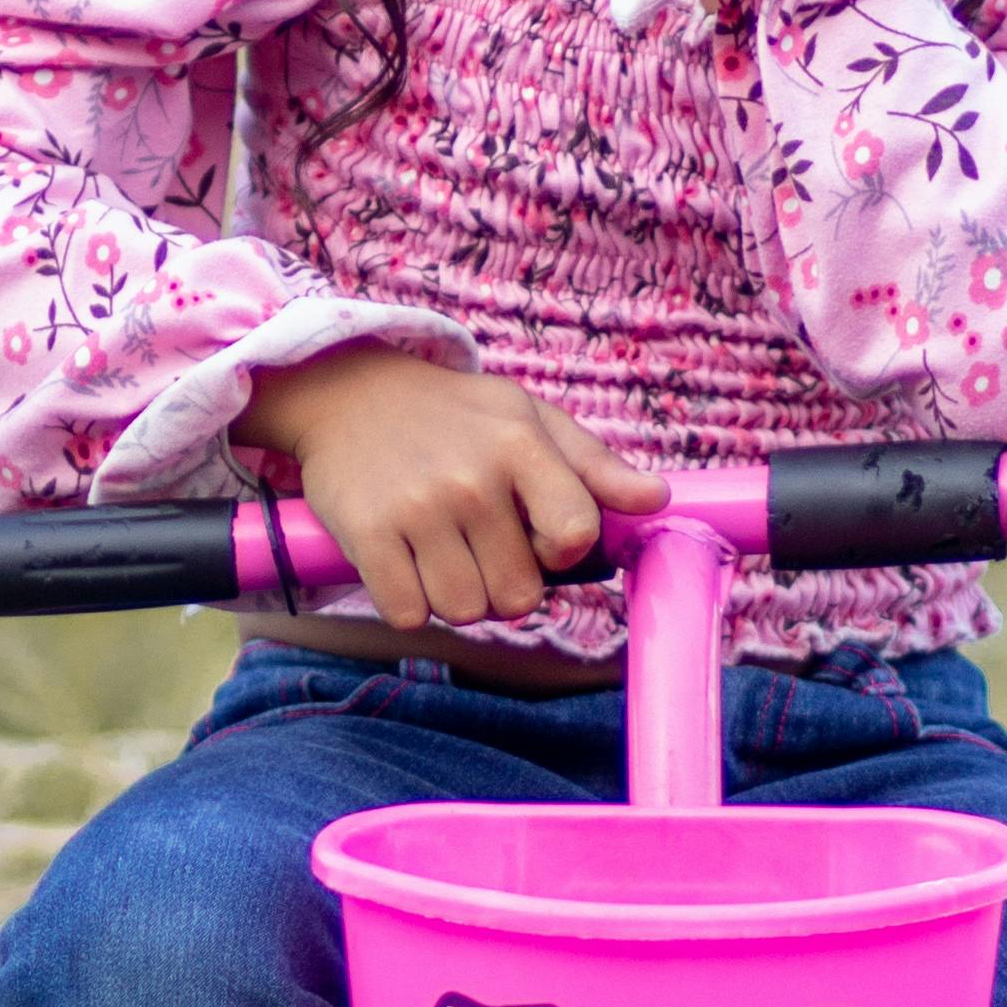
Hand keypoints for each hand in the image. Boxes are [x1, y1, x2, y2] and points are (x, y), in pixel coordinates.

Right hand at [235, 348, 665, 631]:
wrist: (349, 392)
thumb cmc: (456, 414)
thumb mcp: (530, 418)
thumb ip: (595, 466)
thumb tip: (657, 500)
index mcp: (521, 445)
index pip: (575, 536)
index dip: (560, 551)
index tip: (535, 533)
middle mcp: (471, 479)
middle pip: (518, 594)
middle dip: (505, 582)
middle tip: (480, 545)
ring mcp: (415, 509)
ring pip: (465, 611)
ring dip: (457, 596)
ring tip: (443, 553)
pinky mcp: (365, 535)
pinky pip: (408, 614)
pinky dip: (410, 603)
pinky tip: (406, 564)